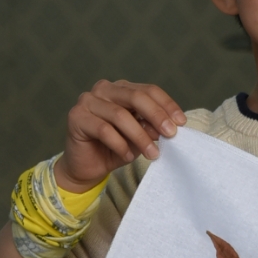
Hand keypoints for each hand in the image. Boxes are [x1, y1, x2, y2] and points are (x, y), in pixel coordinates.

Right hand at [56, 80, 185, 191]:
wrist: (87, 167)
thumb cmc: (114, 149)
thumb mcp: (139, 137)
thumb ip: (150, 128)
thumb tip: (168, 127)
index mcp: (121, 89)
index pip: (148, 90)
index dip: (167, 105)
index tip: (181, 122)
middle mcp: (104, 89)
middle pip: (135, 97)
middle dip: (156, 116)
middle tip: (170, 134)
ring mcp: (88, 100)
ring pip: (120, 115)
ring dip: (140, 136)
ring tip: (152, 154)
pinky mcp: (76, 117)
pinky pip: (104, 130)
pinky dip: (120, 144)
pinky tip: (127, 156)